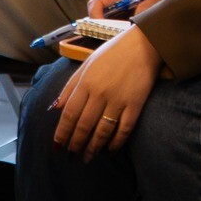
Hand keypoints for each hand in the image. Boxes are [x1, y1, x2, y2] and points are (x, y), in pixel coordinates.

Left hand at [49, 24, 161, 158]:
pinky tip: (111, 150)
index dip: (62, 133)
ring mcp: (119, 99)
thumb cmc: (113, 52)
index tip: (57, 146)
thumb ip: (71, 86)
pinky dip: (117, 142)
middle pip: (84, 125)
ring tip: (87, 158)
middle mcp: (100, 93)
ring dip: (93, 147)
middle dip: (75, 143)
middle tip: (71, 155)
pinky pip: (124, 128)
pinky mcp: (136, 104)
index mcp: (86, 82)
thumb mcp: (87, 64)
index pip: (69, 114)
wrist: (144, 43)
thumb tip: (56, 108)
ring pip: (102, 131)